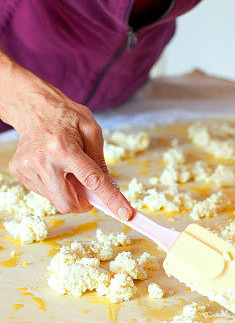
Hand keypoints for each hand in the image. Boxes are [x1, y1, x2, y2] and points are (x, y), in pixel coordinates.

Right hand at [7, 80, 133, 219]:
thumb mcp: (92, 130)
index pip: (92, 180)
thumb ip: (100, 160)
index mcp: (64, 148)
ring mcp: (28, 168)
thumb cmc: (66, 117)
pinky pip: (44, 192)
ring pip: (56, 200)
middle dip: (84, 203)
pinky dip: (55, 186)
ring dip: (68, 191)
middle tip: (89, 190)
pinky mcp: (20, 172)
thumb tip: (108, 186)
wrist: (35, 108)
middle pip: (68, 202)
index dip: (110, 199)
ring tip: (66, 168)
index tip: (125, 214)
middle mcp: (43, 160)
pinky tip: (53, 167)